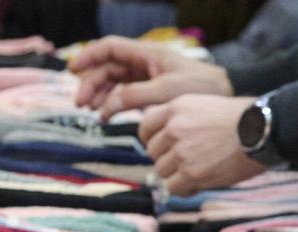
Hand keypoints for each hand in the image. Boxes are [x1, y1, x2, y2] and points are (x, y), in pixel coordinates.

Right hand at [69, 37, 231, 117]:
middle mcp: (143, 62)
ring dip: (100, 95)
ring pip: (114, 82)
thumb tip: (109, 105)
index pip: (109, 48)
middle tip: (81, 103)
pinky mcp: (152, 92)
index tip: (73, 70)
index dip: (89, 57)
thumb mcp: (166, 91)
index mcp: (146, 53)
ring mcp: (147, 77)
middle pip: (108, 68)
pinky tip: (106, 115)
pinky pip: (126, 94)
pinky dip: (114, 104)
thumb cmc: (200, 88)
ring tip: (91, 111)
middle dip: (92, 83)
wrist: (224, 96)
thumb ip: (137, 96)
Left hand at [141, 95, 267, 196]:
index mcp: (176, 108)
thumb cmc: (242, 120)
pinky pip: (173, 188)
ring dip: (175, 175)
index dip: (151, 139)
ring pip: (162, 171)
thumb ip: (184, 118)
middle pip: (153, 151)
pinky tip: (196, 186)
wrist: (260, 132)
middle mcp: (174, 129)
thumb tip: (169, 136)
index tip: (161, 147)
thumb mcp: (205, 106)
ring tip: (194, 174)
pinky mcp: (192, 173)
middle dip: (166, 158)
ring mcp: (182, 152)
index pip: (146, 125)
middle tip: (184, 163)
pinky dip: (183, 189)